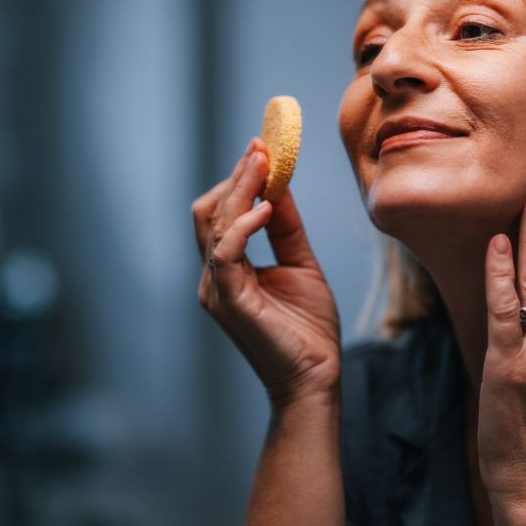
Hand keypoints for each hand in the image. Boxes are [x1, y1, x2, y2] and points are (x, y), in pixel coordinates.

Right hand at [192, 139, 339, 406]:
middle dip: (236, 176)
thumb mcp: (301, 264)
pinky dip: (244, 225)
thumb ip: (287, 228)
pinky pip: (226, 253)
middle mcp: (214, 276)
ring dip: (240, 189)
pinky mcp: (229, 301)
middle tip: (262, 148)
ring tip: (266, 165)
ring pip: (215, 225)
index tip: (262, 147)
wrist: (316, 377)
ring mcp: (217, 289)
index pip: (221, 213)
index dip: (238, 179)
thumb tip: (282, 186)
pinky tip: (267, 208)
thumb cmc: (308, 330)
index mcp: (228, 268)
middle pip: (210, 212)